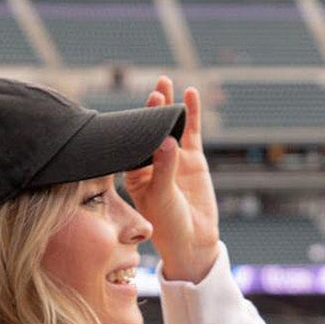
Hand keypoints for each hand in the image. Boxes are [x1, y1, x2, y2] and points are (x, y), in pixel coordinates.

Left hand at [122, 78, 218, 284]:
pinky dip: (191, 113)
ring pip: (169, 127)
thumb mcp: (162, 198)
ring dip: (167, 106)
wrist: (193, 242)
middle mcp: (151, 163)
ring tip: (164, 81)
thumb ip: (164, 170)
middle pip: (148, 130)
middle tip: (153, 91)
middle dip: (149, 110)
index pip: (131, 143)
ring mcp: (172, 159)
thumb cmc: (168, 226)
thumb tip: (168, 140)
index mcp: (134, 173)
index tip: (132, 113)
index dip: (132, 127)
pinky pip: (191, 132)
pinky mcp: (192, 160)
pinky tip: (189, 94)